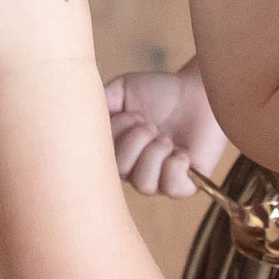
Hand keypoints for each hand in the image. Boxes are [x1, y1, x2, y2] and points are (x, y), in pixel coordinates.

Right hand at [106, 61, 227, 194]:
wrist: (197, 91)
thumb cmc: (160, 91)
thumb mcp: (122, 90)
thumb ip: (100, 102)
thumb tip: (81, 118)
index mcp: (118, 151)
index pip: (103, 159)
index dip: (116, 136)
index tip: (133, 113)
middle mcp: (136, 169)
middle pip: (121, 172)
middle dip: (134, 142)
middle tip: (150, 124)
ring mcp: (160, 179)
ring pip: (144, 184)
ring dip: (153, 154)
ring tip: (165, 138)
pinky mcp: (186, 184)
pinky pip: (172, 189)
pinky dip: (174, 167)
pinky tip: (182, 153)